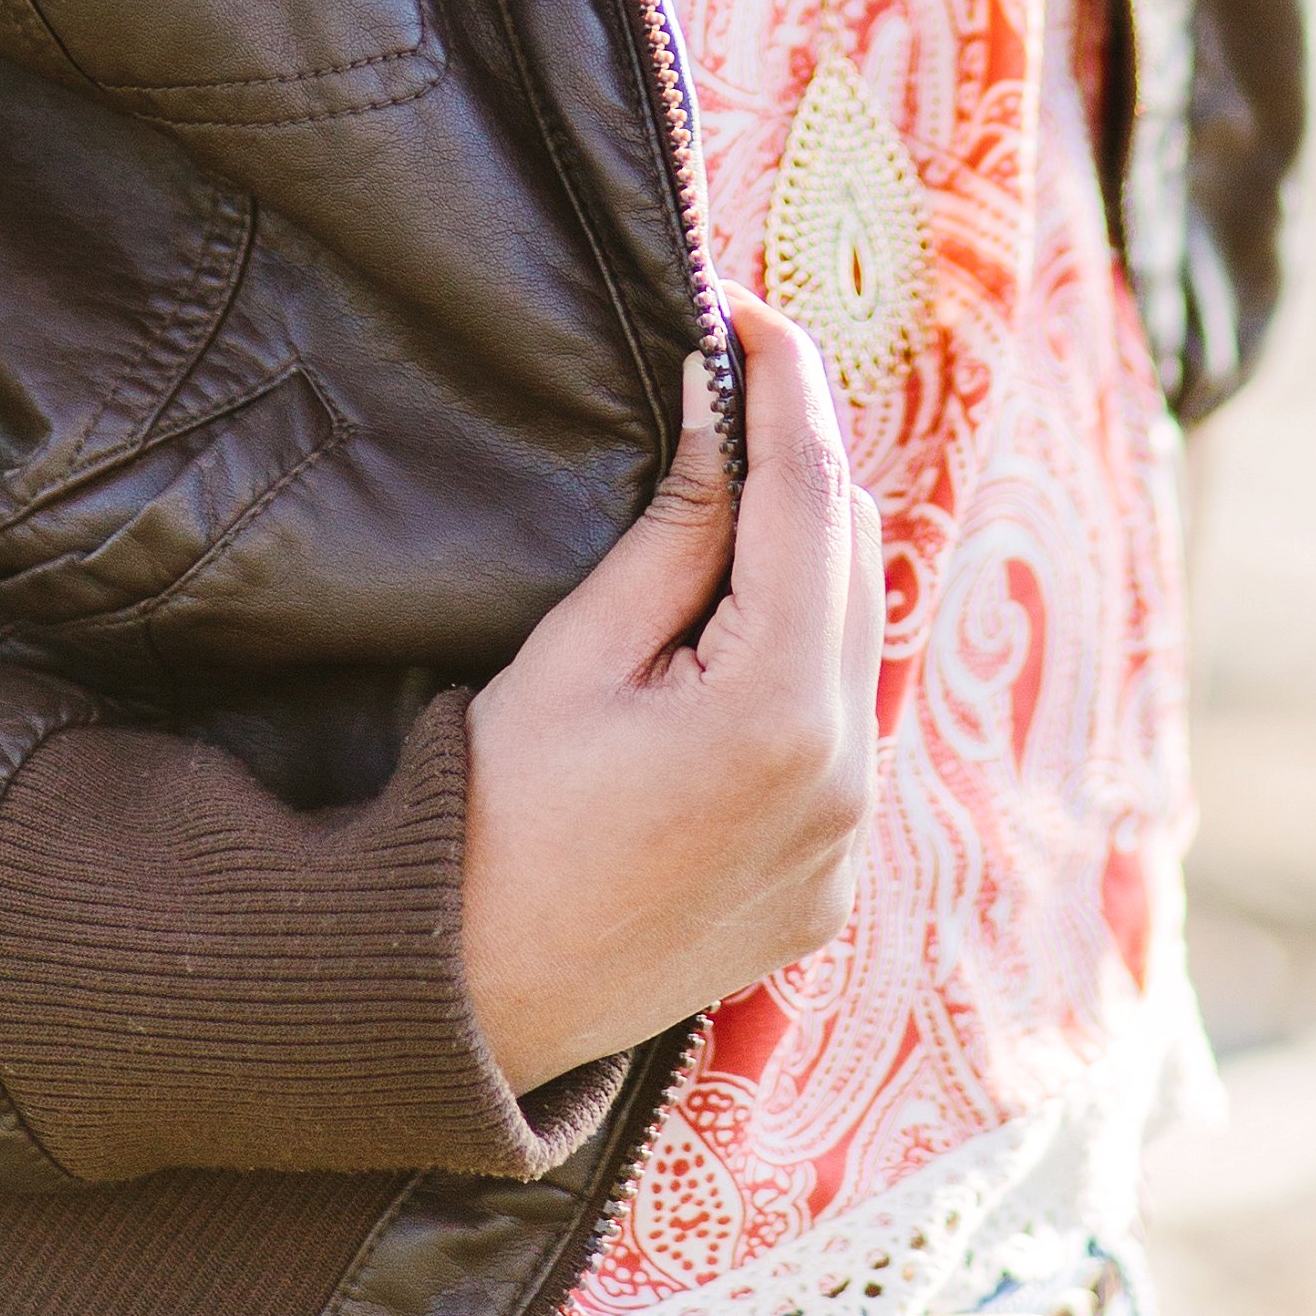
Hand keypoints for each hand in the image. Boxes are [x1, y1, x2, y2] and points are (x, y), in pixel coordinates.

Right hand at [459, 285, 885, 1093]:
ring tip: (715, 505)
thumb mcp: (575, 650)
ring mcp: (846, 843)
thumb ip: (674, 526)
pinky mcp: (830, 884)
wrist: (462, 1004)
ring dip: (801, 557)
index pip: (812, 492)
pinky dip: (799, 658)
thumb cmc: (490, 817)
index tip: (744, 310)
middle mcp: (843, 781)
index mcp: (777, 713)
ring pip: (853, 638)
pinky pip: (841, 728)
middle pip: (853, 555)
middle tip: (721, 390)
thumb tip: (722, 401)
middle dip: (797, 461)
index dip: (786, 382)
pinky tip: (720, 640)